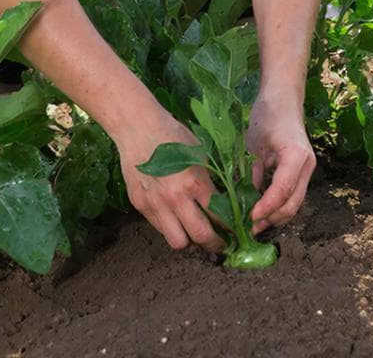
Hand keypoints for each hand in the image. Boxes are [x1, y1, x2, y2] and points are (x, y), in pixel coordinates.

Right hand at [115, 109, 223, 253]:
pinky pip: (159, 228)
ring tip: (195, 232)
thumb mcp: (199, 153)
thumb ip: (209, 179)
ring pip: (177, 241)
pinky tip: (175, 218)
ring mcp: (156, 205)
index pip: (218, 216)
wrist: (138, 128)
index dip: (229, 228)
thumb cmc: (172, 135)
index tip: (234, 231)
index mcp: (194, 182)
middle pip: (200, 236)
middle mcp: (175, 198)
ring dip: (189, 240)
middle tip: (221, 243)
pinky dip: (170, 228)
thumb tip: (223, 199)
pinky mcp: (140, 206)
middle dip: (215, 243)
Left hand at [246, 89, 315, 234]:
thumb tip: (247, 197)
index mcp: (295, 155)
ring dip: (275, 216)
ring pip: (294, 203)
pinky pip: (292, 195)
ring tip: (254, 223)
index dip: (266, 208)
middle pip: (293, 203)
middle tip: (249, 228)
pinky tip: (262, 210)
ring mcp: (307, 169)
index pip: (282, 190)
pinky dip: (278, 206)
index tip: (249, 218)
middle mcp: (306, 165)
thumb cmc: (267, 115)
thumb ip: (253, 170)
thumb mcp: (254, 142)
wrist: (283, 98)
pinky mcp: (302, 171)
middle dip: (271, 219)